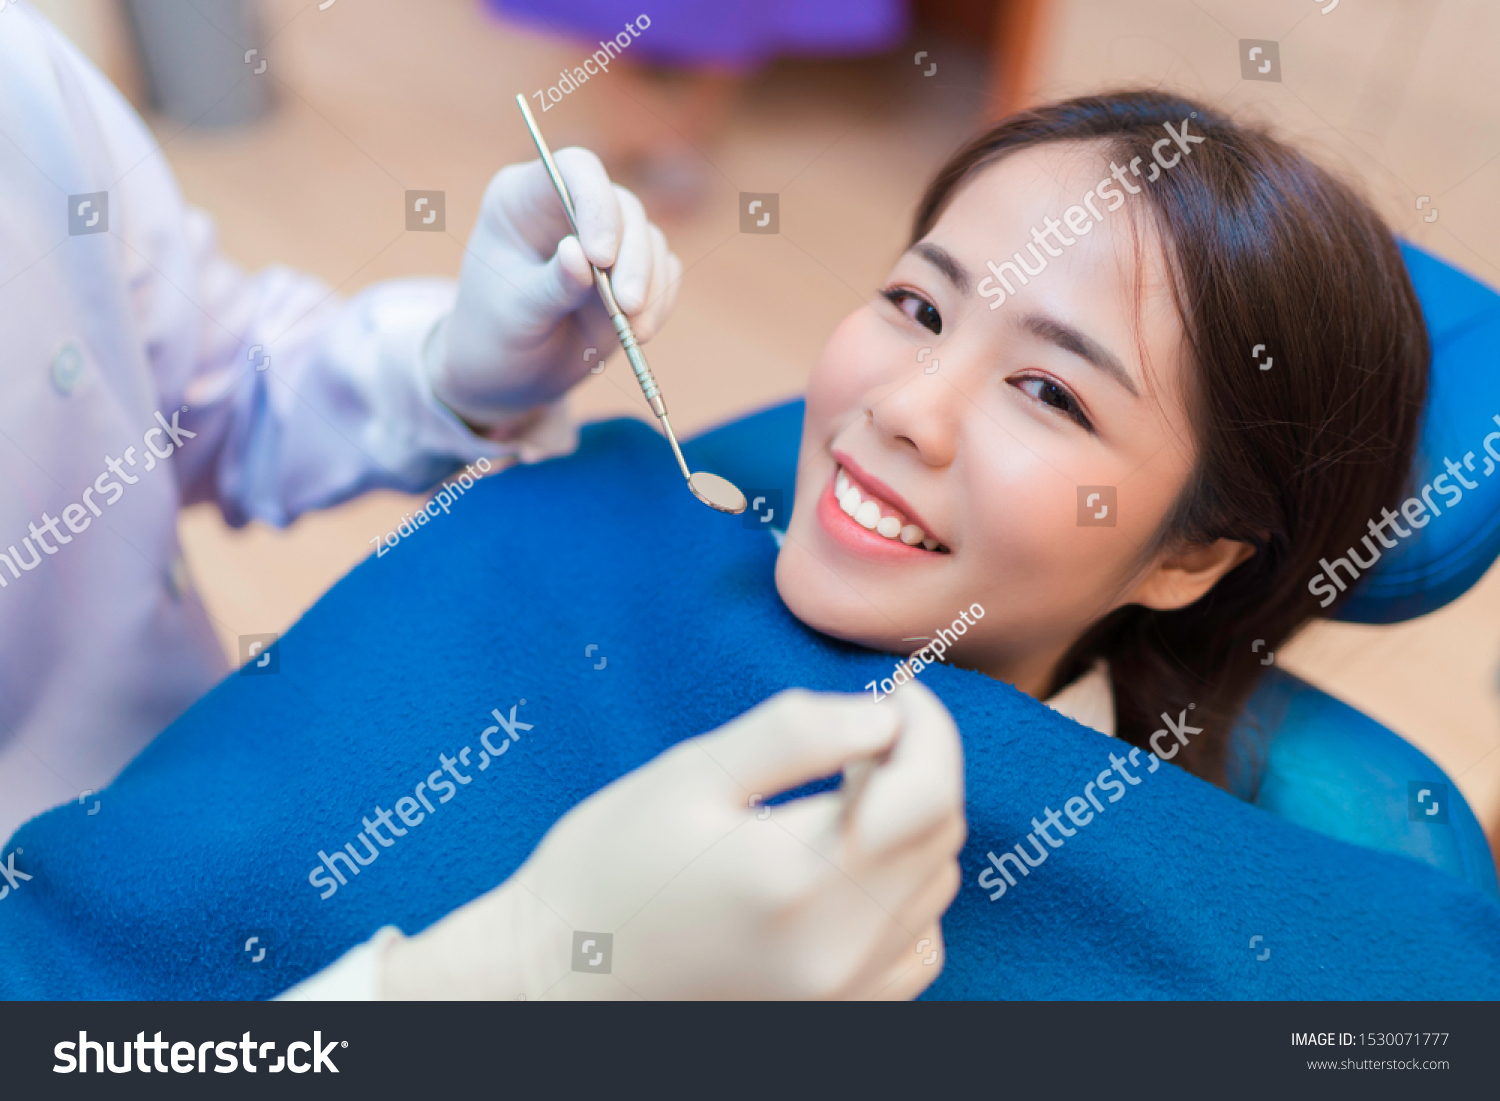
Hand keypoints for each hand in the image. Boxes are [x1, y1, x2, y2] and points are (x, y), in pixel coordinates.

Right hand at [381, 681, 966, 999]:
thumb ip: (796, 733)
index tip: (902, 692)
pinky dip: (904, 894)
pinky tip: (847, 868)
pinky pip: (915, 944)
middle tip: (862, 736)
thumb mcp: (689, 774)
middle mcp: (836, 950)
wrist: (555, 983)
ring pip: (935, 888)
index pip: (929, 793)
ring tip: (845, 796)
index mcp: (796, 879)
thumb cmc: (604, 870)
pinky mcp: (839, 1018)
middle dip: (918, 768)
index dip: (930, 727)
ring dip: (912, 827)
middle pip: (939, 838)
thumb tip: (885, 715)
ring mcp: (843, 996)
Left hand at [427, 148, 681, 428]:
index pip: (574, 169)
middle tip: (627, 305)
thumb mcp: (515, 314)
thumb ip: (550, 285)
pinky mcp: (630, 272)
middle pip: (623, 206)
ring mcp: (604, 240)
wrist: (508, 378)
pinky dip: (661, 300)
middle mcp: (568, 210)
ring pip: (650, 239)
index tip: (601, 257)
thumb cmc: (495, 337)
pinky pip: (664, 272)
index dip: (596, 203)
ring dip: (651, 284)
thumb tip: (579, 255)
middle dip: (634, 258)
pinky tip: (639, 332)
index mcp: (525, 199)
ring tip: (634, 332)